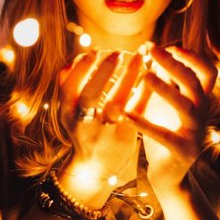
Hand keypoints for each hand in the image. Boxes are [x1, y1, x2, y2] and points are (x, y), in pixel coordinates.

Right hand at [58, 51, 143, 191]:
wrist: (94, 167)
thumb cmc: (83, 129)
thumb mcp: (69, 111)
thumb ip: (69, 85)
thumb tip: (76, 58)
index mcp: (67, 114)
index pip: (69, 87)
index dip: (81, 68)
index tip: (95, 51)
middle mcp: (83, 124)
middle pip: (90, 96)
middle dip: (103, 73)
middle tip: (117, 53)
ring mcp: (104, 133)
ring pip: (116, 103)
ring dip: (129, 78)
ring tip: (139, 57)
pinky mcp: (125, 138)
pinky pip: (137, 111)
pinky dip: (144, 91)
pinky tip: (152, 74)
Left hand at [124, 45, 216, 190]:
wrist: (169, 173)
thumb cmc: (166, 130)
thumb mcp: (165, 102)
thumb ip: (165, 80)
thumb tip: (155, 51)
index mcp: (200, 100)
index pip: (208, 72)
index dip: (194, 57)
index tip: (172, 46)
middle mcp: (203, 113)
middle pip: (194, 82)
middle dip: (173, 64)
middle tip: (152, 50)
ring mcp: (195, 132)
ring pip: (185, 106)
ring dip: (165, 88)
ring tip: (144, 76)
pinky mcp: (183, 151)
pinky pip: (164, 135)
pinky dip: (145, 124)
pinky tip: (127, 115)